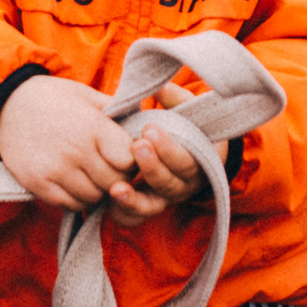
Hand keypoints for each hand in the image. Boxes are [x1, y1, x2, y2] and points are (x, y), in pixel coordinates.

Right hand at [0, 77, 135, 211]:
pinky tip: (72, 180)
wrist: (5, 105)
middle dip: (117, 177)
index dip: (131, 159)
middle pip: (114, 182)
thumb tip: (146, 124)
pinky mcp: (38, 184)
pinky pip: (70, 204)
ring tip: (89, 173)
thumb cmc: (52, 98)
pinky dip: (75, 197)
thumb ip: (116, 111)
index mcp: (91, 126)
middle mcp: (75, 151)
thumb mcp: (86, 95)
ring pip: (94, 197)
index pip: (128, 159)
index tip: (125, 154)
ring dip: (97, 189)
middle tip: (109, 166)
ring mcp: (55, 170)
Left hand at [106, 83, 208, 224]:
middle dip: (151, 166)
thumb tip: (160, 88)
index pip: (185, 161)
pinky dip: (123, 212)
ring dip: (133, 198)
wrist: (188, 148)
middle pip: (168, 183)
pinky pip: (134, 217)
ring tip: (117, 188)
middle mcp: (182, 185)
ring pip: (150, 205)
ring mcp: (163, 198)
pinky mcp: (145, 206)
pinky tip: (109, 199)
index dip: (168, 148)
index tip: (149, 128)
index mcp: (197, 162)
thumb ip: (176, 99)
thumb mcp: (187, 109)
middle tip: (136, 146)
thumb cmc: (188, 124)